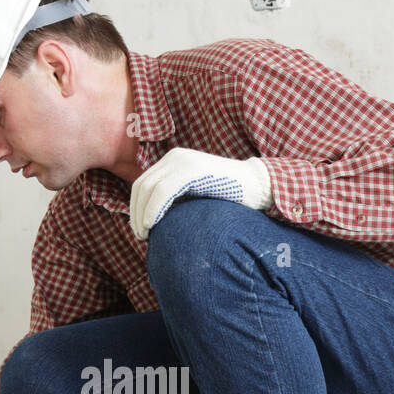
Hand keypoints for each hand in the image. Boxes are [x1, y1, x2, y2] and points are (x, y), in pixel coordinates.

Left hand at [128, 147, 271, 240]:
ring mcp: (183, 161)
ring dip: (142, 214)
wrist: (258, 185)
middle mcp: (175, 157)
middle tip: (140, 236)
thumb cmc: (229, 197)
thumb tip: (151, 221)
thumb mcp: (195, 194)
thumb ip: (175, 199)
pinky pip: (163, 191)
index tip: (139, 230)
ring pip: (148, 188)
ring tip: (145, 234)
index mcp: (173, 161)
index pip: (142, 183)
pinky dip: (153, 209)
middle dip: (135, 213)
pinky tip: (152, 225)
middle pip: (141, 186)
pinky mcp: (192, 170)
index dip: (135, 208)